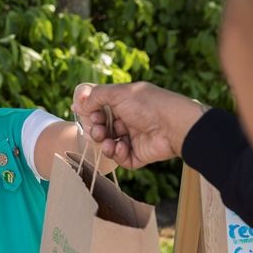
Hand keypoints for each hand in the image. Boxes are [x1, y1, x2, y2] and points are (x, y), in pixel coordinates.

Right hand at [72, 82, 204, 168]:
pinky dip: (116, 153)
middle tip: (97, 130)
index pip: (100, 110)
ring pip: (108, 144)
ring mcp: (133, 138)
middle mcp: (128, 120)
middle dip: (95, 129)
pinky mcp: (137, 155)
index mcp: (125, 103)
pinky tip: (120, 147)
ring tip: (107, 141)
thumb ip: (96, 96)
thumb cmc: (149, 105)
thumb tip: (78, 102)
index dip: (90, 113)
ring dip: (104, 142)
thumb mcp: (119, 94)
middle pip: (102, 128)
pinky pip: (120, 158)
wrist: (174, 126)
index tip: (84, 114)